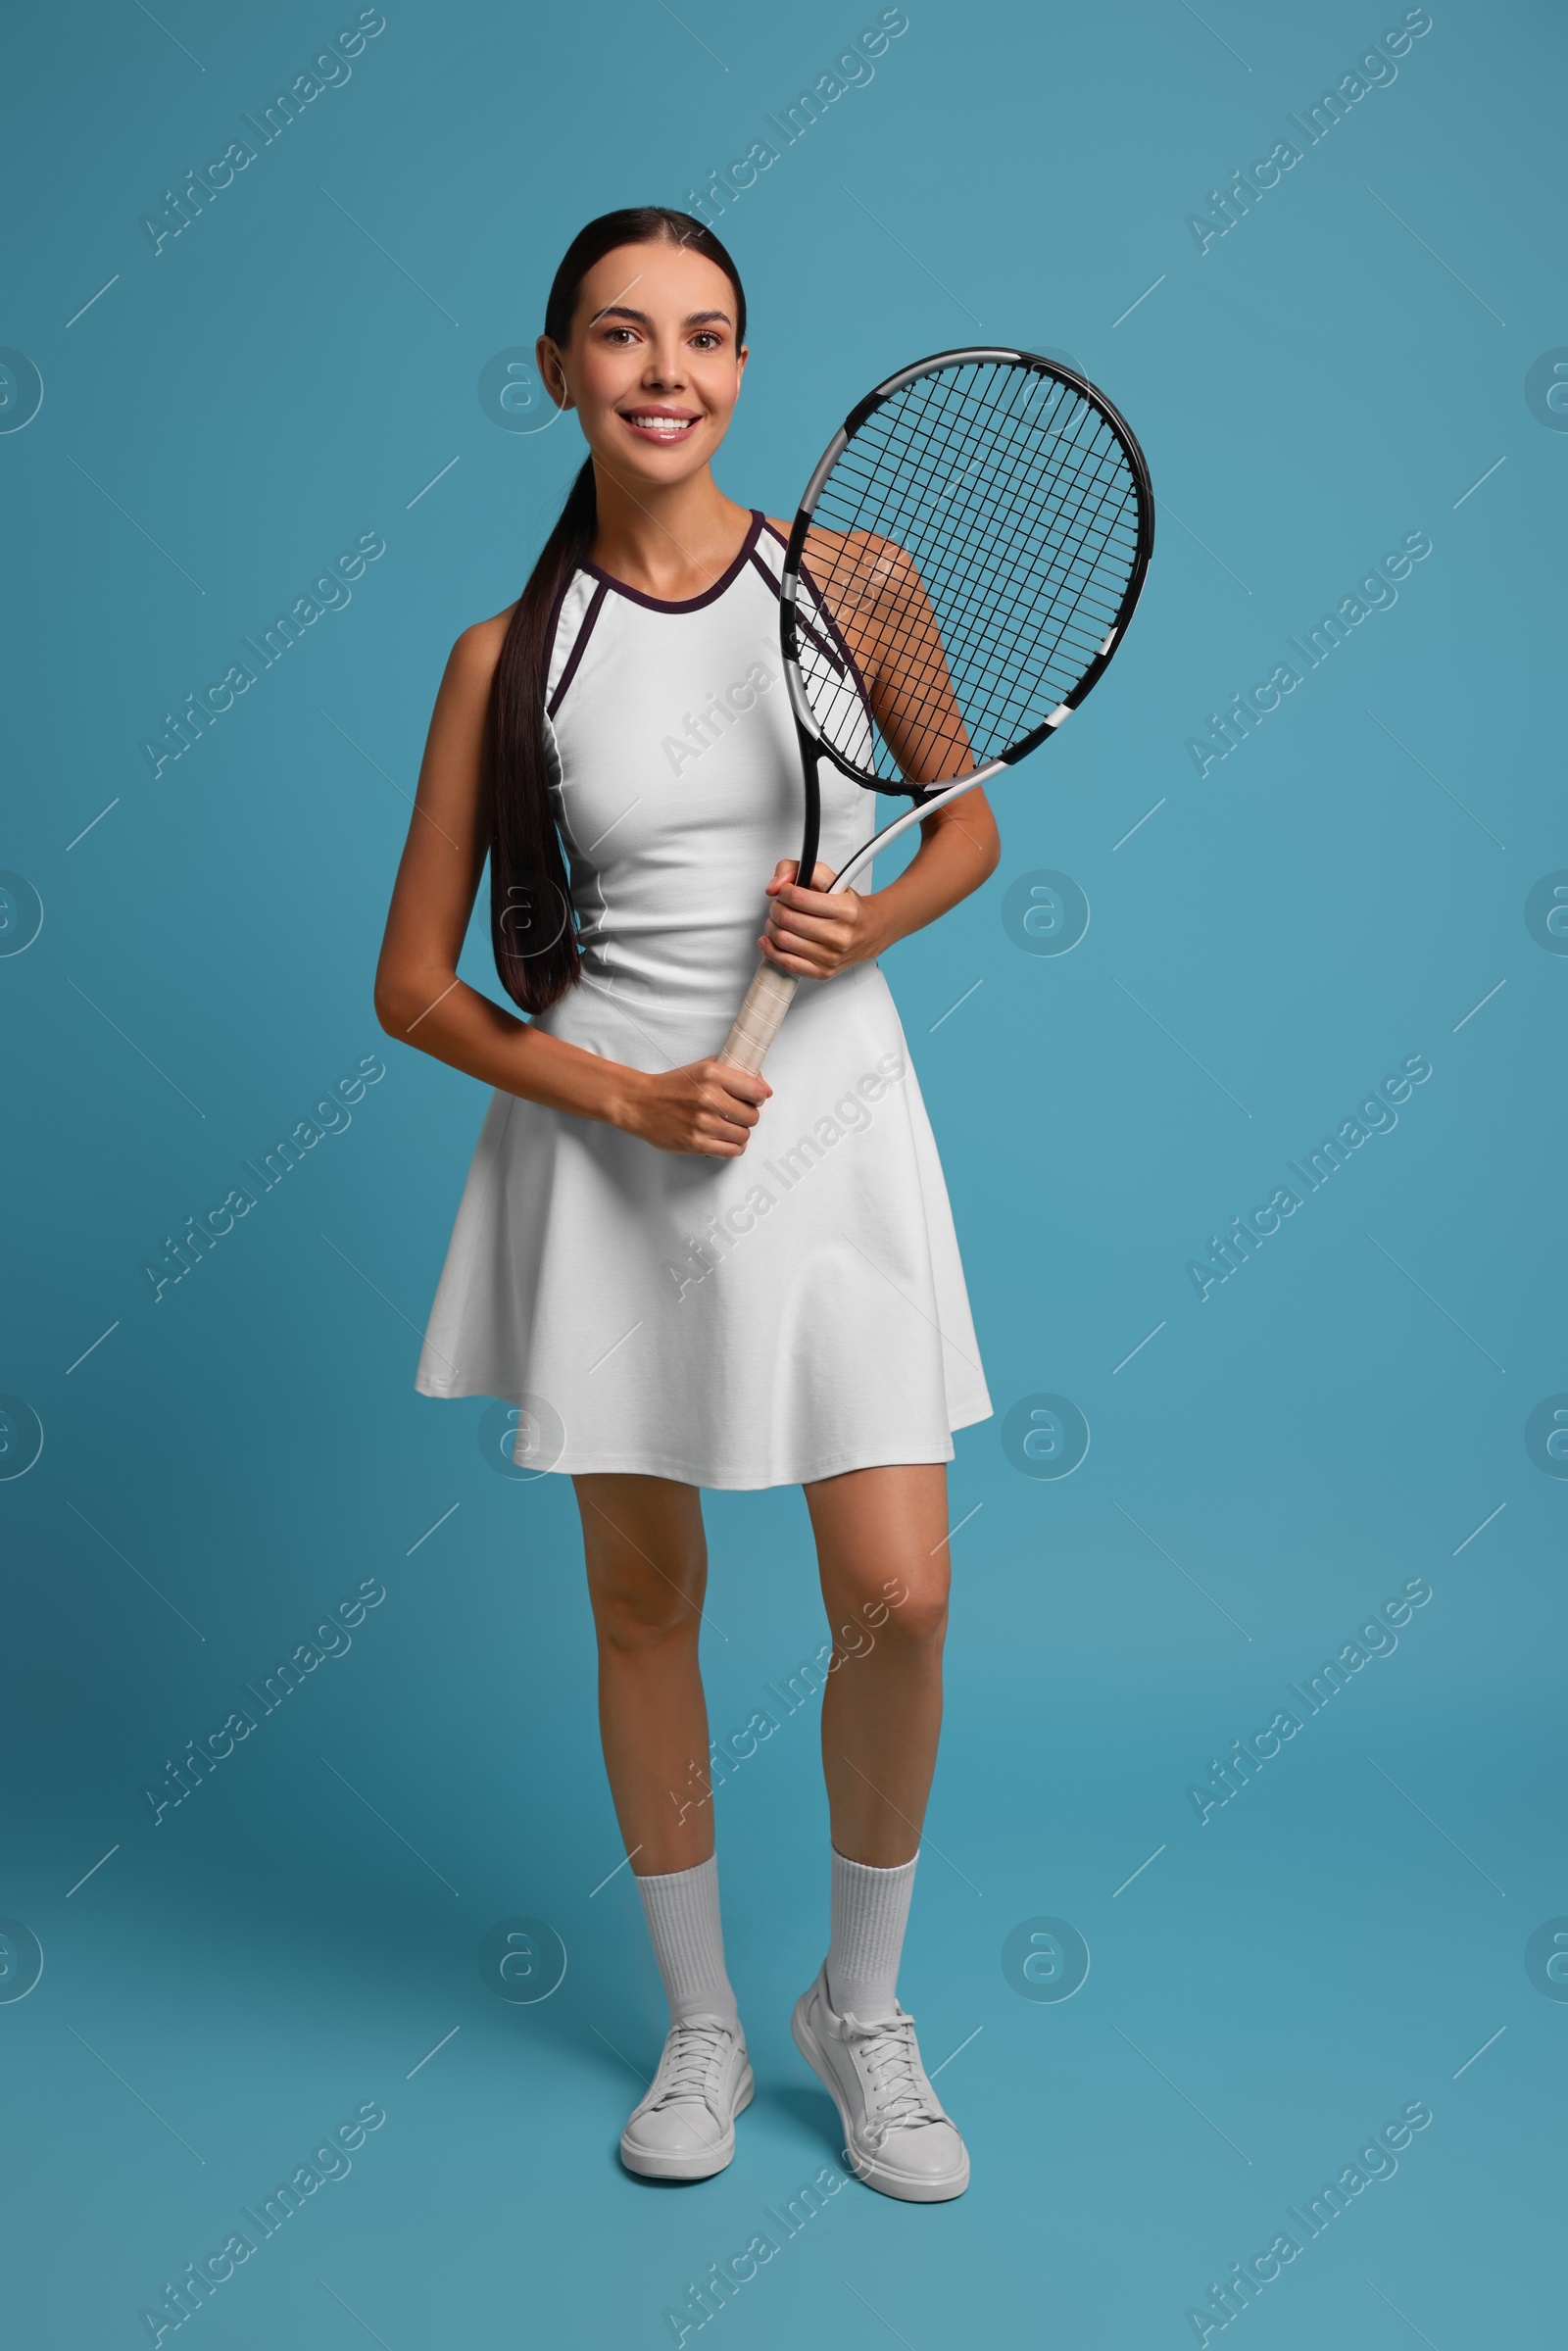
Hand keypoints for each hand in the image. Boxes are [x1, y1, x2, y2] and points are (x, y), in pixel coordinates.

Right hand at [620, 1058, 770, 1156]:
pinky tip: (724, 1139)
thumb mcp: (704, 1068)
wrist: (640, 1103)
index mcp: (712, 1075)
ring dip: (739, 1133)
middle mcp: (709, 1098)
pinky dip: (733, 1147)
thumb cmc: (672, 1086)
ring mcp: (702, 1123)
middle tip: (737, 1114)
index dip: (757, 1097)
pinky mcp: (696, 1143)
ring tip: (728, 1127)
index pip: (756, 1091)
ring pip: (744, 1135)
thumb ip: (735, 1072)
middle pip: (752, 1116)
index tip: (752, 1099)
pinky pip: (731, 1151)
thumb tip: (765, 1088)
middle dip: (748, 1116)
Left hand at [759, 861, 878, 978]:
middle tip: (780, 905)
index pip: (798, 897)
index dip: (784, 891)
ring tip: (779, 921)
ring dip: (772, 926)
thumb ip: (799, 869)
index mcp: (844, 910)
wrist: (870, 931)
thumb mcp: (830, 878)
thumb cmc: (847, 907)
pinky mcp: (822, 972)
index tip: (786, 891)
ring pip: (783, 940)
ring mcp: (831, 957)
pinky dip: (772, 950)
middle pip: (787, 919)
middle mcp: (840, 935)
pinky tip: (772, 940)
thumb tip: (774, 885)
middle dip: (776, 908)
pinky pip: (787, 963)